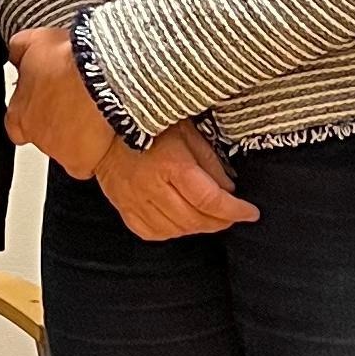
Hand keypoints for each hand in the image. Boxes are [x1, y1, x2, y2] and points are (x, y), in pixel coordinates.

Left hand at [5, 26, 119, 178]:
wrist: (103, 77)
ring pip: (67, 148)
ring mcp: (62, 154)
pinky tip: (105, 128)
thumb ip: (19, 52)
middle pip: (44, 135)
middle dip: (58, 120)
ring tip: (95, 110)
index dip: (33, 109)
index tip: (47, 98)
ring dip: (78, 132)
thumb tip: (16, 54)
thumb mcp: (35, 42)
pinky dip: (96, 148)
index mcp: (20, 114)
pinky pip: (88, 160)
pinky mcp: (84, 163)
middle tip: (75, 101)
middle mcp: (37, 139)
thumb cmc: (70, 61)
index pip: (17, 121)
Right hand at [94, 123, 259, 242]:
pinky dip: (171, 232)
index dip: (234, 210)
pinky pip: (152, 232)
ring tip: (208, 216)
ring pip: (176, 230)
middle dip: (221, 221)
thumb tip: (229, 188)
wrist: (104, 124)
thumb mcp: (187, 130)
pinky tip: (180, 221)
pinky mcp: (124, 207)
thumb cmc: (149, 123)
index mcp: (172, 164)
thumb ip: (209, 160)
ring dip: (198, 227)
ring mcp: (135, 200)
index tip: (250, 212)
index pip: (210, 199)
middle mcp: (152, 186)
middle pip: (195, 219)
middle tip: (232, 214)